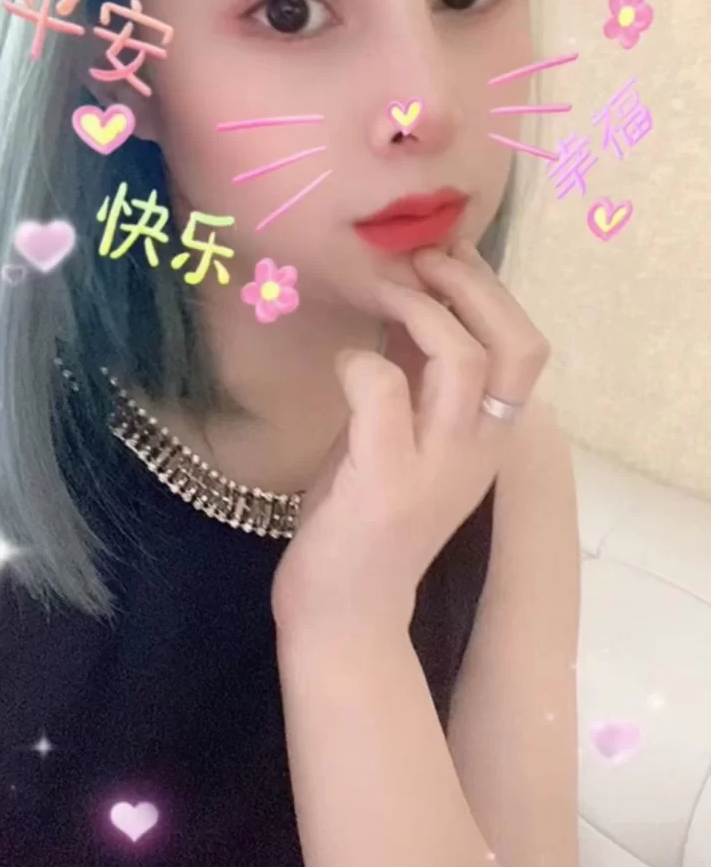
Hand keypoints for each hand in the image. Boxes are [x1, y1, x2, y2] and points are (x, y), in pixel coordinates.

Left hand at [271, 241, 548, 637]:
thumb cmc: (368, 517)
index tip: (442, 253)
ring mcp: (436, 467)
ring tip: (387, 290)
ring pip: (465, 361)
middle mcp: (478, 451)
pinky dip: (360, 361)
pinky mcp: (384, 482)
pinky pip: (383, 393)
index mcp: (488, 437)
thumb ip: (417, 374)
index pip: (525, 347)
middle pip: (519, 347)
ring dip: (423, 310)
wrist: (345, 613)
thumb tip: (412, 295)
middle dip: (473, 286)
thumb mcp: (405, 433)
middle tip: (422, 258)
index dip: (488, 288)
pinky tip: (341, 363)